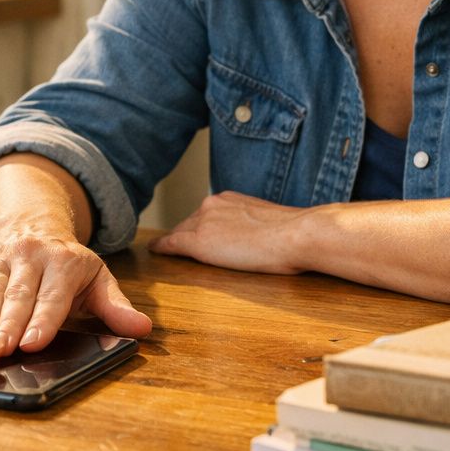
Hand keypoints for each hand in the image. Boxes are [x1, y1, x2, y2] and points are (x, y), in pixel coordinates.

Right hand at [0, 233, 150, 355]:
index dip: (42, 321)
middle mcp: (30, 254)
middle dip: (8, 325)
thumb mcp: (97, 280)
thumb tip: (143, 328)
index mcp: (63, 261)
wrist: (34, 226)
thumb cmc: (69, 267)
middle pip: (18, 296)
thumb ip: (116, 306)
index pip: (53, 296)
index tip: (32, 344)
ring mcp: (1, 256)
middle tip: (1, 353)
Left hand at [148, 191, 303, 273]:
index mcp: (230, 199)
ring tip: (165, 251)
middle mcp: (212, 204)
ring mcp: (204, 221)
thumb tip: (259, 237)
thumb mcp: (270, 223)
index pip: (205, 215)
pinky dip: (161, 248)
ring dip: (175, 243)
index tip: (199, 236)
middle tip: (178, 247)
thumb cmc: (294, 234)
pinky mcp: (199, 241)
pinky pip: (172, 244)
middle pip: (189, 223)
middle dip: (185, 235)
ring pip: (181, 234)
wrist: (295, 235)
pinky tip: (154, 251)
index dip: (200, 227)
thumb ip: (254, 226)